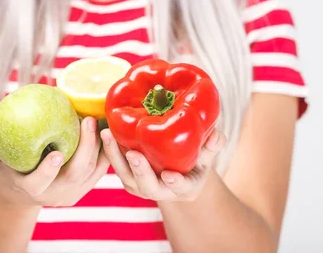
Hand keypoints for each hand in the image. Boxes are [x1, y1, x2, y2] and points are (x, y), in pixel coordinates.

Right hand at [0, 116, 108, 206]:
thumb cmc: (6, 165)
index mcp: (31, 188)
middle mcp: (55, 195)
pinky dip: (106, 150)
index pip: (39, 183)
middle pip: (74, 175)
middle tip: (87, 120)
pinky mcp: (85, 187)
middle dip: (84, 148)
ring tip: (101, 119)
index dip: (47, 171)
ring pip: (92, 171)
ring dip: (100, 146)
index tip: (56, 153)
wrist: (22, 186)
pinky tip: (108, 127)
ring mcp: (73, 193)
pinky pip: (100, 168)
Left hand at [100, 128, 225, 201]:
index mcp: (185, 188)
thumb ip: (212, 146)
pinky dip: (110, 151)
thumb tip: (217, 135)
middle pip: (148, 186)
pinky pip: (116, 166)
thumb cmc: (195, 159)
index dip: (175, 182)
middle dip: (140, 171)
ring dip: (115, 156)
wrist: (176, 167)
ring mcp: (142, 186)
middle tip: (134, 155)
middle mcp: (161, 191)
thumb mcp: (206, 154)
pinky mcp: (128, 177)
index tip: (169, 175)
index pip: (180, 188)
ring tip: (108, 135)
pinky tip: (105, 131)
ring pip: (126, 175)